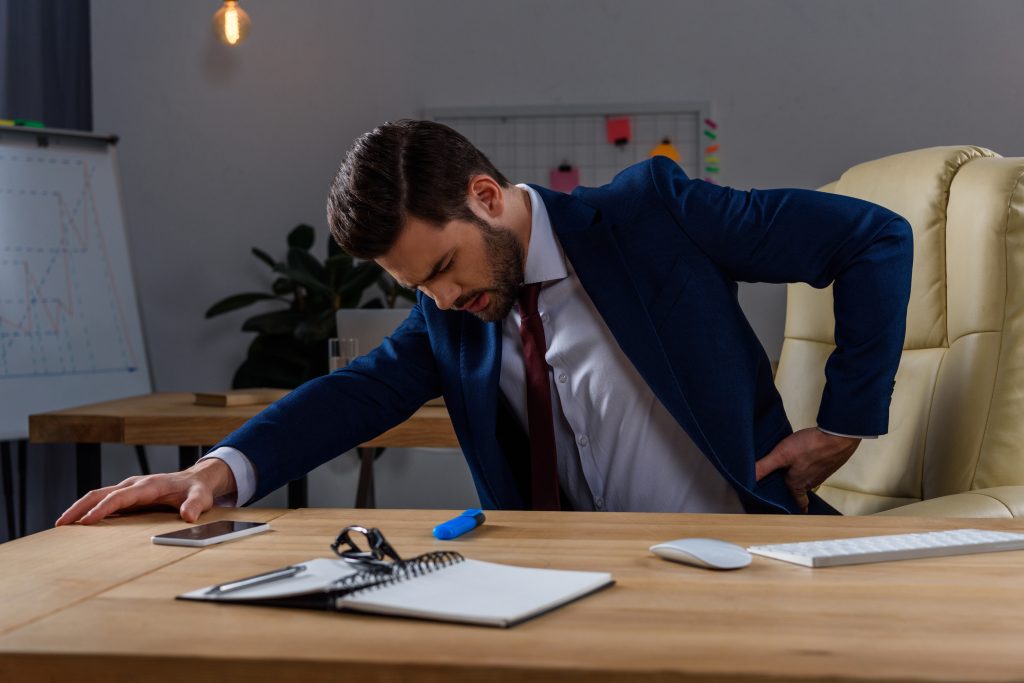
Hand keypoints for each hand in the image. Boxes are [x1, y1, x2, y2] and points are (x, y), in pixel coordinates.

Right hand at [55, 458, 236, 525]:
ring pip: (98, 495)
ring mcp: (129, 489)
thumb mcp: (201, 497)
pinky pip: (104, 500)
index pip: (120, 497)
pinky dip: (89, 509)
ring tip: (62, 524)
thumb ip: (194, 506)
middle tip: (61, 524)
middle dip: (80, 508)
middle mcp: (135, 485)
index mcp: (149, 486)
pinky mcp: (128, 496)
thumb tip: (188, 516)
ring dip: (80, 508)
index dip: (103, 509)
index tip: (86, 521)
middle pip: (100, 493)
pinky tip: (79, 522)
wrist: (197, 480)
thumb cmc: (197, 490)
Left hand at [755, 428, 859, 512]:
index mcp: (798, 484)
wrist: (839, 435)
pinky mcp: (828, 463)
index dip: (792, 506)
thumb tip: (748, 478)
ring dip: (800, 476)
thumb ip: (765, 467)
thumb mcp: (782, 454)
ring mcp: (822, 473)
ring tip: (790, 471)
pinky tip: (804, 457)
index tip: (789, 511)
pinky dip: (809, 466)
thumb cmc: (811, 446)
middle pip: (800, 490)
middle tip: (783, 487)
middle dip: (791, 490)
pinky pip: (816, 468)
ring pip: (808, 479)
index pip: (797, 503)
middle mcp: (811, 482)